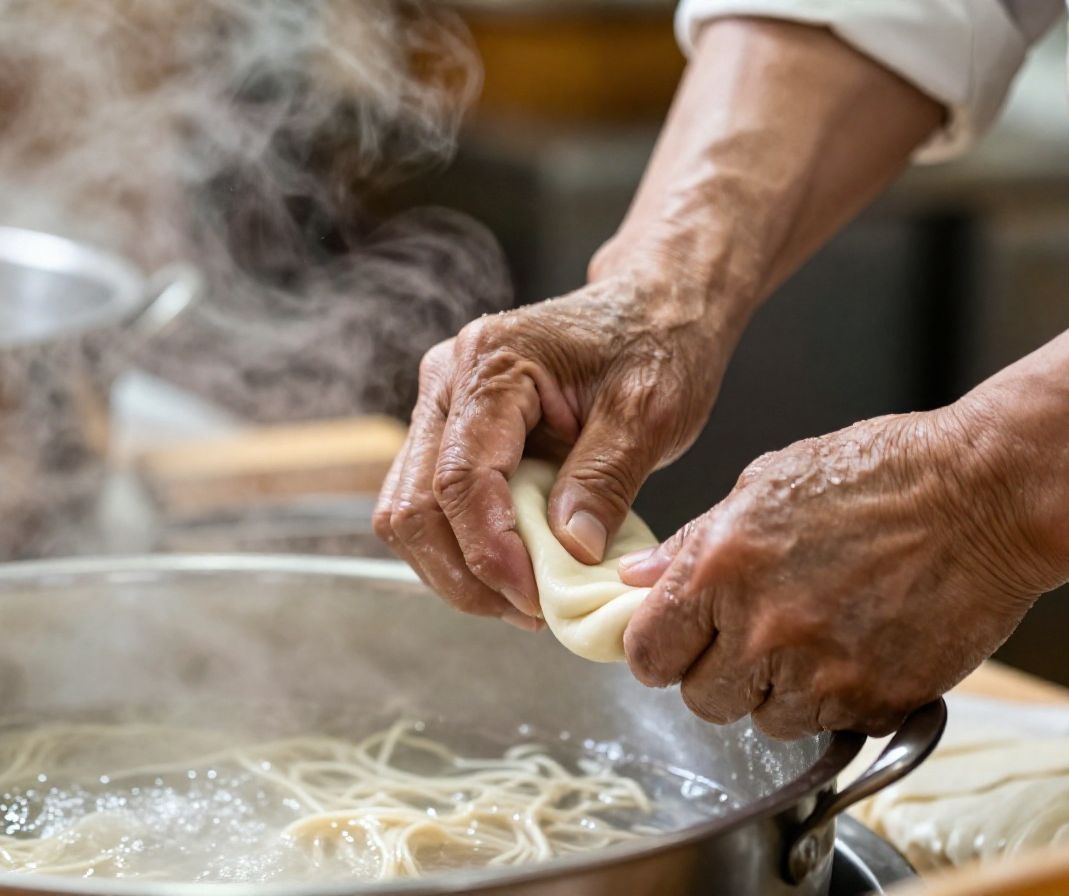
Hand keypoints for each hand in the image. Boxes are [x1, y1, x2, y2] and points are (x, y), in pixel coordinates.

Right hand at [374, 272, 737, 627]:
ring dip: (458, 570)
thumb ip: (605, 479)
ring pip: (410, 514)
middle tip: (531, 612)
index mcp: (491, 361)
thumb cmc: (657, 343)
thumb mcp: (650, 410)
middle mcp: (448, 382)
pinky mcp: (452, 434)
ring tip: (526, 599)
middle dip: (465, 574)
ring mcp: (442, 408)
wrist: (654, 306)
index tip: (536, 599)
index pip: (461, 477)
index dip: (490, 551)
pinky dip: (465, 550)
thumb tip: (570, 551)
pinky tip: (517, 569)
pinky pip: (432, 508)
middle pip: (414, 505)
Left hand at [618, 410, 1068, 738]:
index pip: (649, 655)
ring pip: (767, 722)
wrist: (989, 493)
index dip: (664, 651)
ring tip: (825, 634)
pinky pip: (833, 728)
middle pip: (703, 700)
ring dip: (786, 692)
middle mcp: (762, 629)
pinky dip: (843, 701)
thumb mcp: (766, 484)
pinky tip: (866, 646)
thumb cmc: (883, 473)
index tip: (683, 643)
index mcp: (719, 569)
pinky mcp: (875, 702)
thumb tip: (636, 579)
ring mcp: (820, 673)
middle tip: (765, 635)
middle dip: (725, 674)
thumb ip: (694, 543)